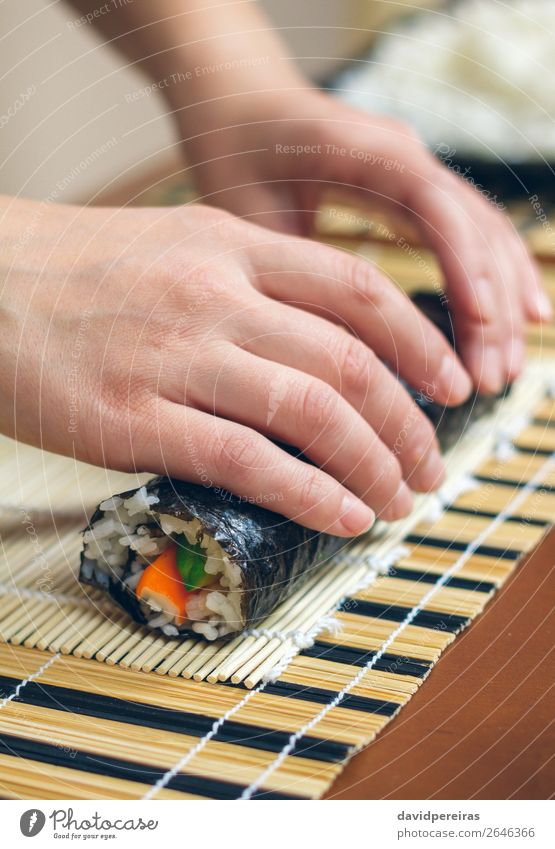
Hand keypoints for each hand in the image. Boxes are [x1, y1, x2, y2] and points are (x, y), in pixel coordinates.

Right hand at [0, 198, 470, 534]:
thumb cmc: (75, 273)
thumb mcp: (173, 246)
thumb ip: (250, 282)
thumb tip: (323, 344)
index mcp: (227, 243)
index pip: (356, 290)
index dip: (420, 341)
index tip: (450, 383)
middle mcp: (212, 294)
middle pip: (347, 361)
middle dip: (406, 423)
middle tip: (430, 464)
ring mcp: (173, 356)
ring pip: (310, 412)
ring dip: (371, 464)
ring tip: (396, 499)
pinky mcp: (132, 420)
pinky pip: (247, 461)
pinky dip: (309, 494)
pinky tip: (341, 515)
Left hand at [182, 89, 551, 393]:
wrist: (238, 103)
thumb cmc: (235, 152)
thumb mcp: (247, 213)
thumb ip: (287, 268)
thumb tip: (326, 348)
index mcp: (368, 151)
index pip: (435, 204)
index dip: (464, 263)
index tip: (480, 322)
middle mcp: (406, 157)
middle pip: (473, 228)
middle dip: (491, 305)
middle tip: (491, 377)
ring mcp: (417, 172)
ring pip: (482, 236)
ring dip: (499, 303)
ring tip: (503, 370)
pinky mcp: (415, 193)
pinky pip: (470, 236)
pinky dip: (492, 280)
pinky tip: (512, 323)